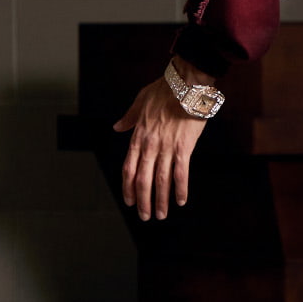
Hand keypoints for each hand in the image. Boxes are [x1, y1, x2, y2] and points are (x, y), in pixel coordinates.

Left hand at [111, 64, 211, 219]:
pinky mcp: (184, 147)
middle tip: (144, 216)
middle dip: (143, 201)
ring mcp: (167, 148)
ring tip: (161, 214)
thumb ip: (128, 118)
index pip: (128, 168)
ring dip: (160, 200)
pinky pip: (181, 173)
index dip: (128, 187)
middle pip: (143, 180)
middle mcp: (150, 145)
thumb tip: (117, 127)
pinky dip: (181, 188)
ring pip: (161, 181)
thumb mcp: (139, 101)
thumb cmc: (163, 90)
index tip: (129, 201)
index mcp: (138, 136)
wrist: (185, 84)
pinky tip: (181, 200)